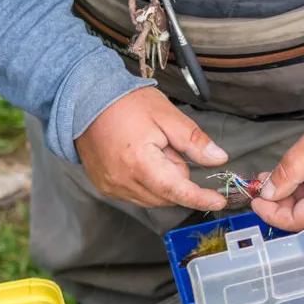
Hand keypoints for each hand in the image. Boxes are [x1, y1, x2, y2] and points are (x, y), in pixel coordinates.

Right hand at [75, 87, 227, 209]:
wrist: (85, 101)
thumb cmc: (125, 103)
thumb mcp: (166, 115)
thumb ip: (193, 140)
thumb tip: (218, 158)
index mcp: (140, 163)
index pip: (177, 190)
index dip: (200, 198)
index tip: (218, 201)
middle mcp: (124, 182)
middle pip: (167, 195)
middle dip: (176, 175)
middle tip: (167, 146)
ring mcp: (112, 187)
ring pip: (153, 198)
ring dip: (161, 181)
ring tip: (150, 151)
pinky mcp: (106, 187)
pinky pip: (137, 195)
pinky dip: (146, 183)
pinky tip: (139, 160)